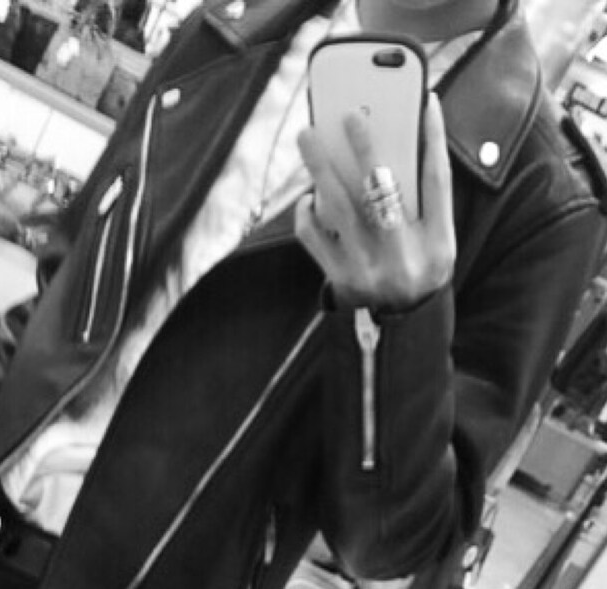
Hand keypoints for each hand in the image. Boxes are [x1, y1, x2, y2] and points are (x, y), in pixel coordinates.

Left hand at [294, 93, 455, 310]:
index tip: (426, 103)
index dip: (434, 141)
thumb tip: (415, 131)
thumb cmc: (418, 268)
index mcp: (438, 243)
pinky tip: (310, 196)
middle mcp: (404, 257)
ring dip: (321, 168)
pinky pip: (314, 237)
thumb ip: (427, 196)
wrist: (400, 327)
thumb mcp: (437, 239)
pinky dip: (307, 211)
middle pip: (383, 192)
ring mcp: (368, 270)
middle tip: (348, 114)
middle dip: (364, 149)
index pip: (438, 182)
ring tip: (308, 136)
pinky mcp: (340, 280)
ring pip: (339, 208)